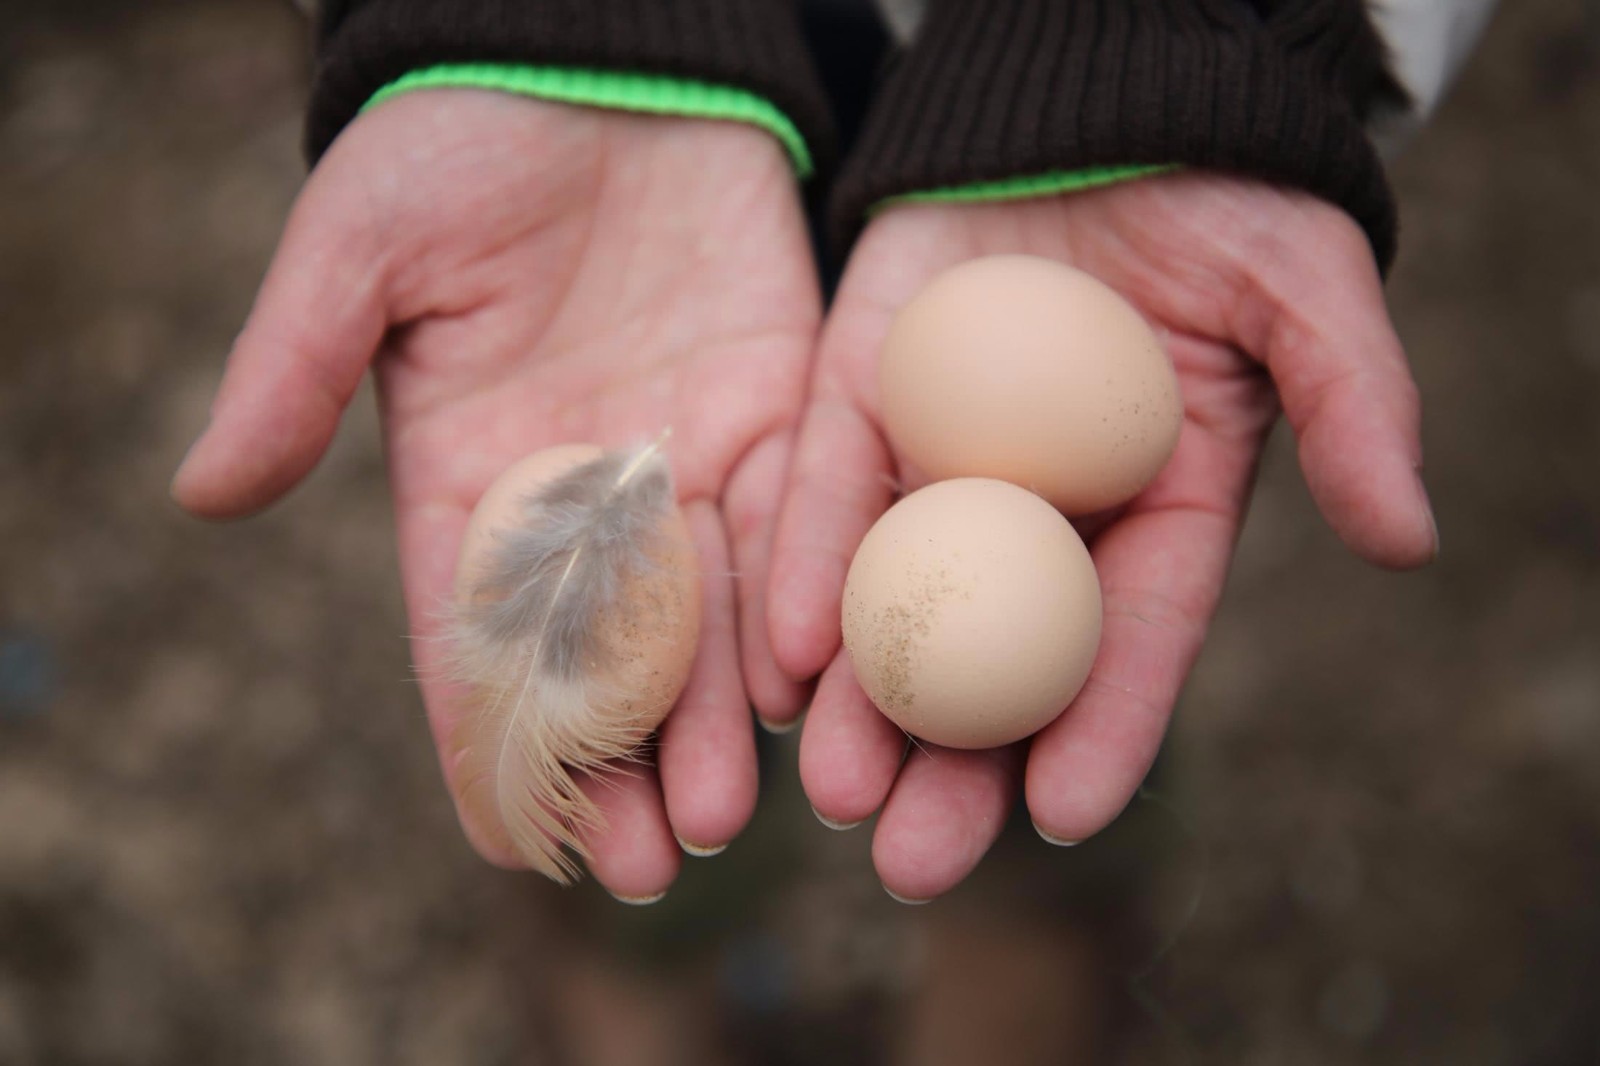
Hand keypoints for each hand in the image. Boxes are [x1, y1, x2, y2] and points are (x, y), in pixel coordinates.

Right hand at [172, 90, 820, 900]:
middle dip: (621, 759)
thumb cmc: (461, 138)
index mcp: (470, 474)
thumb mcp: (359, 244)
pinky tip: (801, 686)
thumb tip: (201, 497)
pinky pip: (788, 521)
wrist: (604, 54)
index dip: (485, 736)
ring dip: (714, 719)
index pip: (469, 633)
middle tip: (647, 861)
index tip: (508, 840)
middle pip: (601, 654)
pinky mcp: (773, 406)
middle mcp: (583, 492)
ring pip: (703, 615)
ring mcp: (681, 458)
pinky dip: (791, 603)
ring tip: (723, 814)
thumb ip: (292, 368)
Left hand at [763, 172, 1436, 901]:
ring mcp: (941, 460)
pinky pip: (826, 493)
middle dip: (957, 766)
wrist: (1095, 104)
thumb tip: (1409, 540)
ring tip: (834, 792)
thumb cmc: (1221, 197)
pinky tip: (781, 656)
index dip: (1105, 727)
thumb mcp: (1306, 290)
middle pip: (997, 659)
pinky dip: (803, 569)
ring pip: (897, 601)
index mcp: (1156, 506)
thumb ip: (1355, 404)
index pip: (1133, 637)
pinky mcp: (859, 397)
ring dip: (863, 704)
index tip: (1068, 814)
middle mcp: (1039, 510)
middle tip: (913, 862)